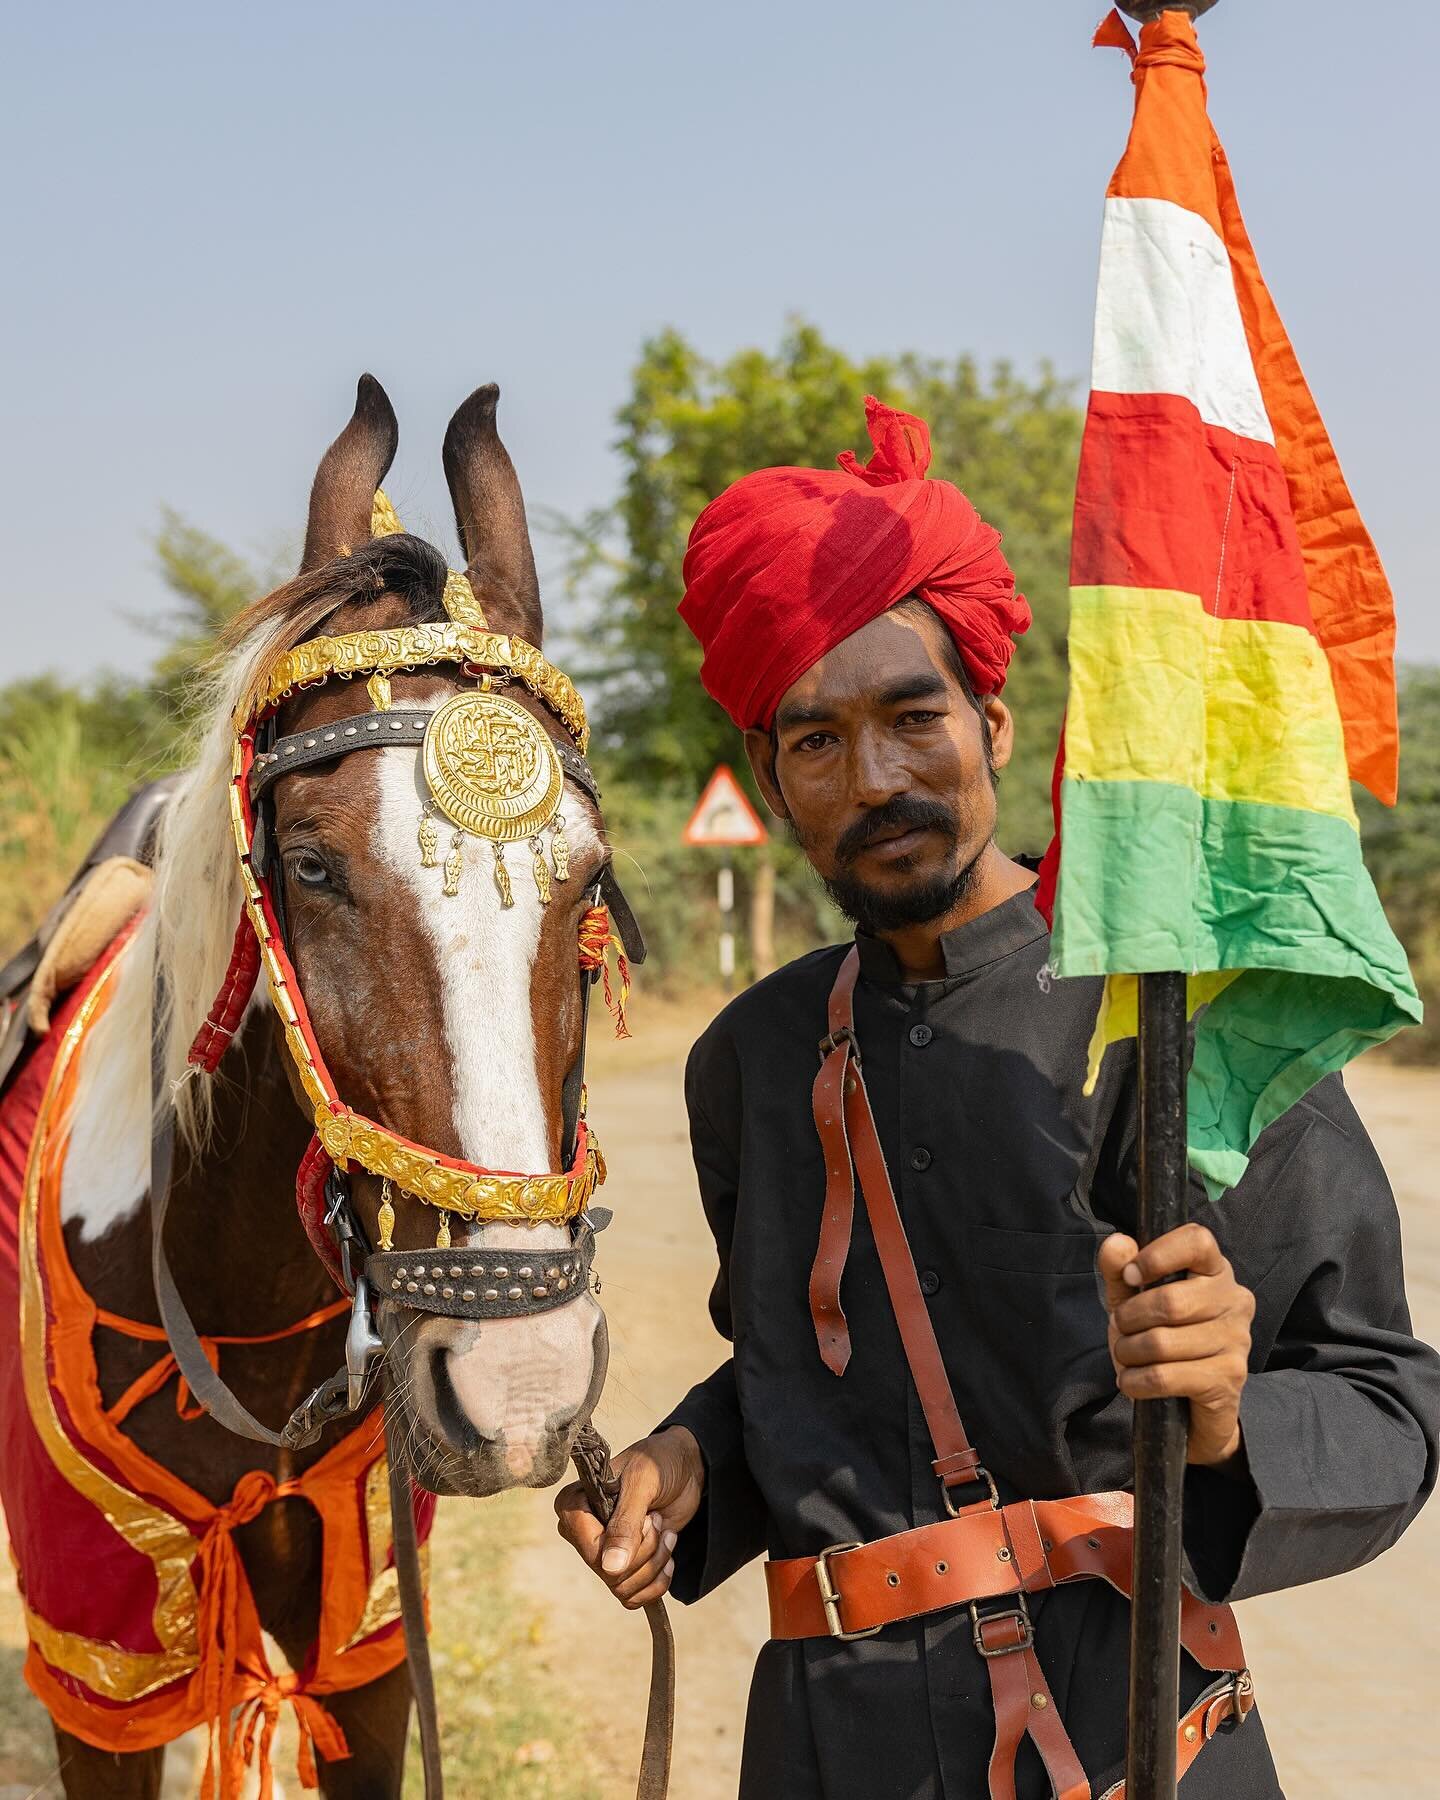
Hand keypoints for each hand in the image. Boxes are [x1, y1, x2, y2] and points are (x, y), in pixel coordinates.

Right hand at [554, 1426, 705, 1608]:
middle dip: (646, 1552)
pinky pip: (634, 1597)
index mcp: (574, 1505)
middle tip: (655, 1520)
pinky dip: (659, 1580)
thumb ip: (625, 1525)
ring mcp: (603, 1552)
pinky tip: (666, 1549)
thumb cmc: (658, 1463)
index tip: (645, 1519)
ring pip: (624, 1589)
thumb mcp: (642, 1484)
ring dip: (655, 1563)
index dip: (625, 1544)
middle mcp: (582, 1533)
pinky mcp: (624, 1567)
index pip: (591, 1551)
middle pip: (610, 1575)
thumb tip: (609, 1570)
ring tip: (662, 1529)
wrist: (684, 1467)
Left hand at [1099, 1224, 1254, 1469]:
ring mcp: (1237, 1340)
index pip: (1198, 1241)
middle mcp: (1235, 1300)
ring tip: (1127, 1357)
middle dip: (1129, 1319)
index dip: (1157, 1255)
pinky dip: (1136, 1381)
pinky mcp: (1229, 1378)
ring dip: (1129, 1353)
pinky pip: (1166, 1376)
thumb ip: (1121, 1271)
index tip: (1131, 1276)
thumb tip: (1117, 1243)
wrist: (1189, 1407)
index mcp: (1215, 1270)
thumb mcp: (1133, 1302)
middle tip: (1120, 1330)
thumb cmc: (1162, 1340)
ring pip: (1162, 1342)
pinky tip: (1132, 1383)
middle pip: (1170, 1300)